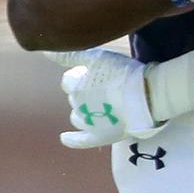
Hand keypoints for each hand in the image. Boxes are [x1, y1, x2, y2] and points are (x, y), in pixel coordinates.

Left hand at [43, 49, 160, 148]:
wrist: (147, 96)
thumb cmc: (124, 73)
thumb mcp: (98, 56)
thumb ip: (70, 55)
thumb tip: (46, 52)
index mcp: (76, 86)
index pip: (68, 80)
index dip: (80, 74)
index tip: (96, 71)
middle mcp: (78, 105)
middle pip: (74, 97)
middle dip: (84, 91)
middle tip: (105, 85)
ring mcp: (88, 123)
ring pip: (77, 116)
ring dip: (84, 110)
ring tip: (101, 103)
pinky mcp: (99, 136)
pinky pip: (80, 140)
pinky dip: (71, 139)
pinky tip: (64, 137)